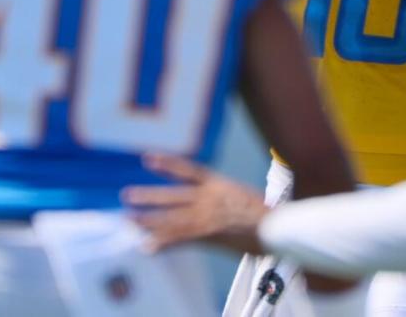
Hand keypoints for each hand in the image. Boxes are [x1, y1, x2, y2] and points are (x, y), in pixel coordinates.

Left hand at [122, 153, 268, 254]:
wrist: (278, 225)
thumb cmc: (271, 215)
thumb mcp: (247, 198)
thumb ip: (230, 199)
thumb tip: (226, 203)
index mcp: (218, 184)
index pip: (187, 170)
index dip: (167, 164)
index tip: (148, 158)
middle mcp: (208, 196)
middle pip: (172, 195)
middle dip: (149, 196)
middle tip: (127, 195)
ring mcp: (207, 213)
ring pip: (171, 215)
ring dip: (148, 219)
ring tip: (128, 218)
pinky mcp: (208, 232)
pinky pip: (179, 238)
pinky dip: (162, 243)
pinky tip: (147, 247)